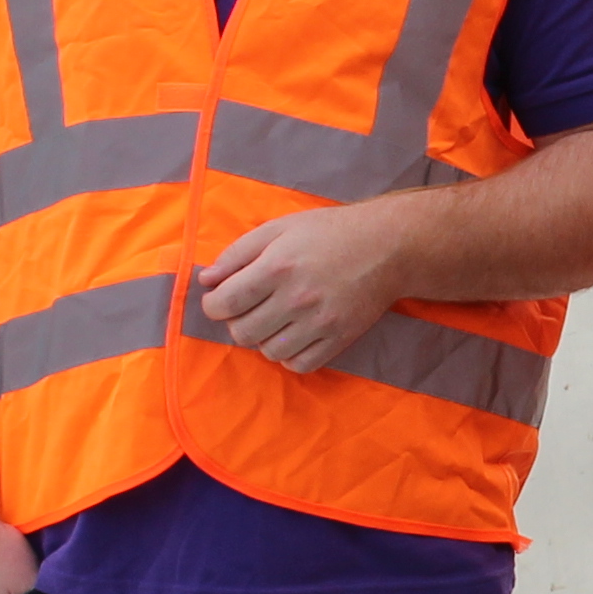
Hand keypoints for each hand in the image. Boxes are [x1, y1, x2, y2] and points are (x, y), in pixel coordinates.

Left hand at [192, 199, 424, 372]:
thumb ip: (238, 253)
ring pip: (269, 352)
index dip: (213, 305)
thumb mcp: (279, 229)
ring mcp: (320, 323)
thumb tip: (206, 280)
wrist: (387, 247)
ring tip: (274, 320)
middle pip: (243, 333)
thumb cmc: (328, 233)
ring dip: (264, 339)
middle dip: (237, 322)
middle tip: (249, 309)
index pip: (225, 303)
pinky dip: (289, 355)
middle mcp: (297, 298)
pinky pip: (299, 364)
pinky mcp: (339, 339)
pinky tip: (293, 335)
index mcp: (277, 267)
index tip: (219, 300)